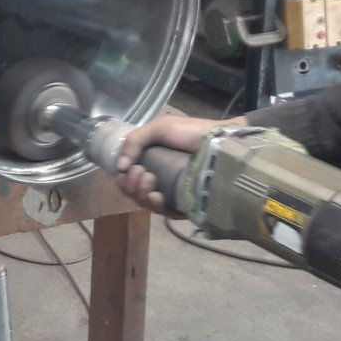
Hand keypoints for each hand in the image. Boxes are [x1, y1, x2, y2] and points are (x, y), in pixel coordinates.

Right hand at [115, 115, 245, 213]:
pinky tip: (157, 196)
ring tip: (151, 181)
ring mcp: (171, 193)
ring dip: (140, 194)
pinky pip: (163, 212)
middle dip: (131, 185)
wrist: (221, 142)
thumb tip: (119, 168)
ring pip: (145, 203)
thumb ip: (135, 141)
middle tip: (143, 173)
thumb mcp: (160, 128)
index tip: (131, 168)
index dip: (124, 177)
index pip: (128, 178)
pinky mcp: (184, 205)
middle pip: (133, 192)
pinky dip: (155, 206)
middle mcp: (159, 178)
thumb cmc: (192, 133)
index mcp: (151, 161)